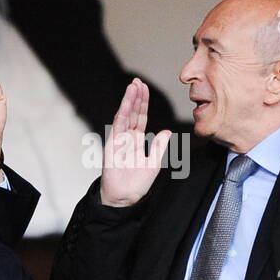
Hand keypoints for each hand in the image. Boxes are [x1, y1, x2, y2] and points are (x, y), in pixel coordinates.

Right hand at [99, 78, 171, 207]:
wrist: (125, 198)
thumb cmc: (137, 184)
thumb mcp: (153, 163)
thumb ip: (159, 146)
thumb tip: (167, 131)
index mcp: (136, 140)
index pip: (140, 118)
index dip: (142, 103)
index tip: (144, 89)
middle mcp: (126, 138)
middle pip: (132, 113)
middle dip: (135, 97)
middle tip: (138, 81)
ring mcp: (118, 140)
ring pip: (124, 116)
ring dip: (128, 101)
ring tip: (133, 86)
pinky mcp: (112, 145)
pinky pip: (118, 126)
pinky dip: (122, 113)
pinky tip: (126, 103)